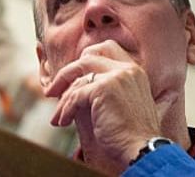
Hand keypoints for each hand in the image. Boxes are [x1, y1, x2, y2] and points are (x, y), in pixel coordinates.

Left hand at [44, 40, 171, 167]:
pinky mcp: (104, 89)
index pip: (107, 48)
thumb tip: (78, 85)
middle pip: (89, 56)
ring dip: (63, 99)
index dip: (86, 59)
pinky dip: (65, 110)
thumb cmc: (132, 132)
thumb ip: (108, 88)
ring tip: (58, 117)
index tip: (73, 77)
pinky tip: (64, 122)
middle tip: (53, 91)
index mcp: (134, 70)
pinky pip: (75, 95)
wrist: (141, 146)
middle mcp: (127, 69)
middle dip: (66, 73)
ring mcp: (116, 77)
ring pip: (78, 78)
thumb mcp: (124, 102)